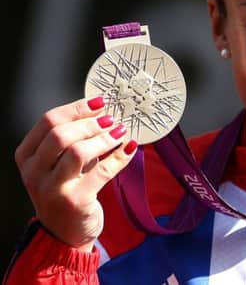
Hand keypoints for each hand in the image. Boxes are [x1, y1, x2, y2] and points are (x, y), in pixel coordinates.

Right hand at [14, 97, 137, 251]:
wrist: (64, 232)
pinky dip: (119, 157)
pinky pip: (102, 171)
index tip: (99, 102)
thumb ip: (73, 138)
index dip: (77, 108)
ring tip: (120, 132)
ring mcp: (52, 188)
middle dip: (90, 122)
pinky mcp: (75, 201)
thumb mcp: (59, 163)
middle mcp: (34, 172)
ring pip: (78, 152)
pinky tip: (129, 148)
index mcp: (27, 156)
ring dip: (104, 138)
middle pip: (60, 134)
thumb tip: (102, 109)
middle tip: (111, 119)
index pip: (49, 121)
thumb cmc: (66, 189)